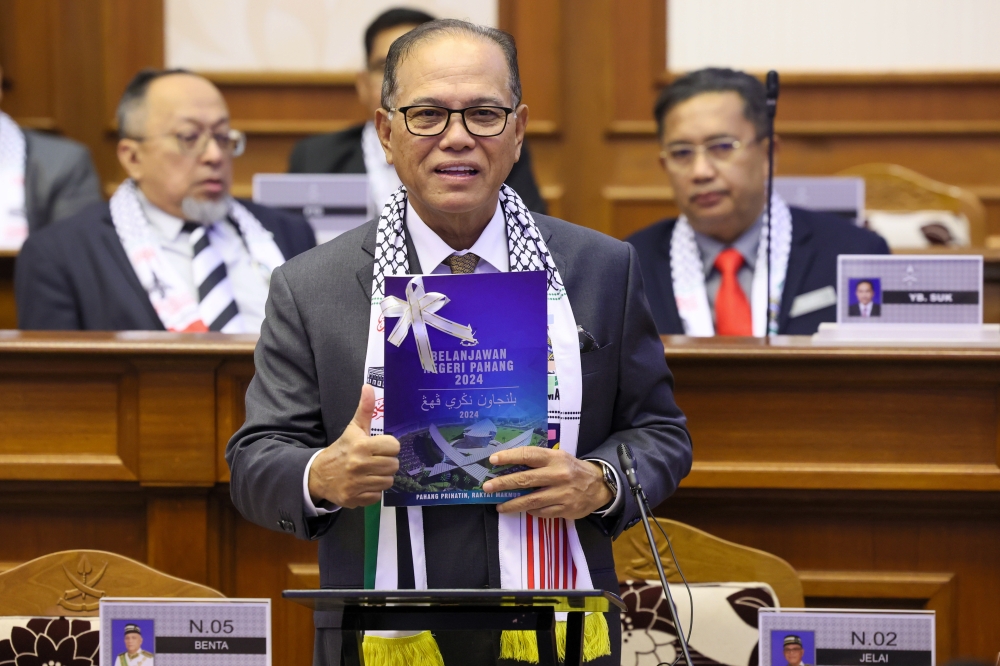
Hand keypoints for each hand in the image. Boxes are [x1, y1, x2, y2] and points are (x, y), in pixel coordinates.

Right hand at [308, 385, 398, 508]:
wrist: (318, 473)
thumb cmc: (342, 449)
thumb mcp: (353, 429)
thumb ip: (364, 409)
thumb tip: (369, 386)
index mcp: (361, 446)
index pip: (394, 447)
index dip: (389, 447)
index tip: (381, 447)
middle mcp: (360, 465)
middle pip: (394, 465)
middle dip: (387, 463)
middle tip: (376, 461)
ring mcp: (357, 483)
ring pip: (388, 481)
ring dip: (382, 477)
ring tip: (372, 472)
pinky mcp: (354, 498)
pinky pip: (377, 496)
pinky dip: (373, 491)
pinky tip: (365, 484)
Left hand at [482, 447, 612, 519]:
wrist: (599, 486)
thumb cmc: (572, 469)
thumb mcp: (558, 458)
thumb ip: (539, 460)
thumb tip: (510, 465)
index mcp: (555, 458)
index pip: (528, 455)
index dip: (509, 457)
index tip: (493, 460)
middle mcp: (558, 474)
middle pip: (525, 479)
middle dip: (503, 483)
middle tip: (487, 487)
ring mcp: (562, 493)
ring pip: (531, 500)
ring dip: (512, 504)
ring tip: (499, 506)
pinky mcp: (566, 509)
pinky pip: (542, 512)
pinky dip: (531, 511)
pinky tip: (524, 510)